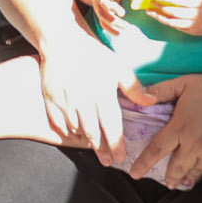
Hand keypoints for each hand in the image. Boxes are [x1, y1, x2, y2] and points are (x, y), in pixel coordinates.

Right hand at [34, 37, 133, 153]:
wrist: (61, 41)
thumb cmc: (92, 53)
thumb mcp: (118, 66)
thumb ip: (134, 87)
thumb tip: (151, 102)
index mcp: (102, 94)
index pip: (111, 126)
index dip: (116, 143)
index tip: (121, 158)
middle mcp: (83, 100)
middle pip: (94, 132)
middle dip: (102, 150)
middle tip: (108, 162)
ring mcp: (65, 100)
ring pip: (76, 128)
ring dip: (85, 140)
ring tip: (93, 148)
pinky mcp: (50, 97)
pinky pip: (57, 121)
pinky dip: (65, 130)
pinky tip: (72, 134)